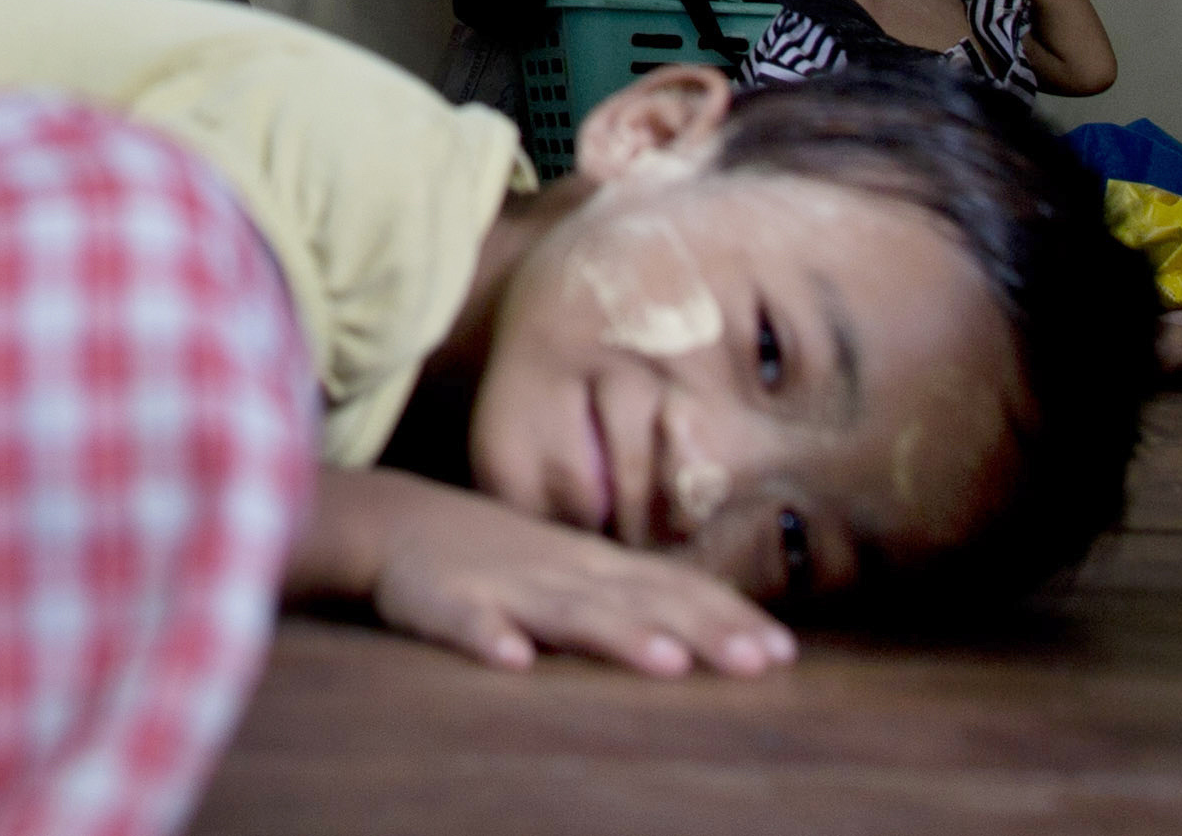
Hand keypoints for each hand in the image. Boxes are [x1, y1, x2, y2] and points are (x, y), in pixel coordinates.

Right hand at [362, 479, 794, 677]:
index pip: (675, 590)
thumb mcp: (575, 571)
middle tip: (758, 662)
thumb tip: (717, 628)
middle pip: (641, 604)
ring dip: (617, 636)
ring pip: (567, 613)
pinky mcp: (444, 600)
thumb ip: (635, 596)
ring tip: (666, 663)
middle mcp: (563, 573)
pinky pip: (466, 621)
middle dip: (701, 632)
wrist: (396, 520)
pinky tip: (510, 660)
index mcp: (597, 568)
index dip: (729, 618)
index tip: (785, 651)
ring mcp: (506, 585)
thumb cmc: (501, 557)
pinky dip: (488, 637)